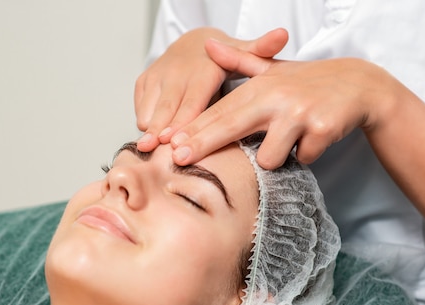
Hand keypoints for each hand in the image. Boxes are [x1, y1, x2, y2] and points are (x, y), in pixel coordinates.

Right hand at [135, 28, 287, 151]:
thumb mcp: (243, 53)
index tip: (176, 138)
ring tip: (147, 148)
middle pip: (169, 106)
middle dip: (161, 128)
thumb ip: (261, 50)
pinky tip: (149, 140)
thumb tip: (283, 35)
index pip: (193, 100)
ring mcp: (158, 76)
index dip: (184, 119)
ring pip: (151, 107)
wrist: (193, 43)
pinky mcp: (144, 82)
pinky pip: (141, 106)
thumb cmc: (222, 61)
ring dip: (150, 128)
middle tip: (156, 150)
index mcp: (203, 71)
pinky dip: (144, 122)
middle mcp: (177, 72)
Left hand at [170, 40, 398, 168]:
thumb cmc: (308, 82)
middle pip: (232, 127)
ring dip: (277, 157)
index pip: (222, 110)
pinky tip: (314, 139)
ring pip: (270, 156)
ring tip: (290, 140)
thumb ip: (239, 62)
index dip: (194, 128)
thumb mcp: (273, 70)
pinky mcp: (321, 129)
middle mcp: (277, 97)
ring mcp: (299, 114)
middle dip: (202, 145)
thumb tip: (208, 45)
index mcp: (261, 86)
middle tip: (178, 159)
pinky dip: (306, 155)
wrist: (359, 85)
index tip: (170, 143)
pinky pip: (301, 158)